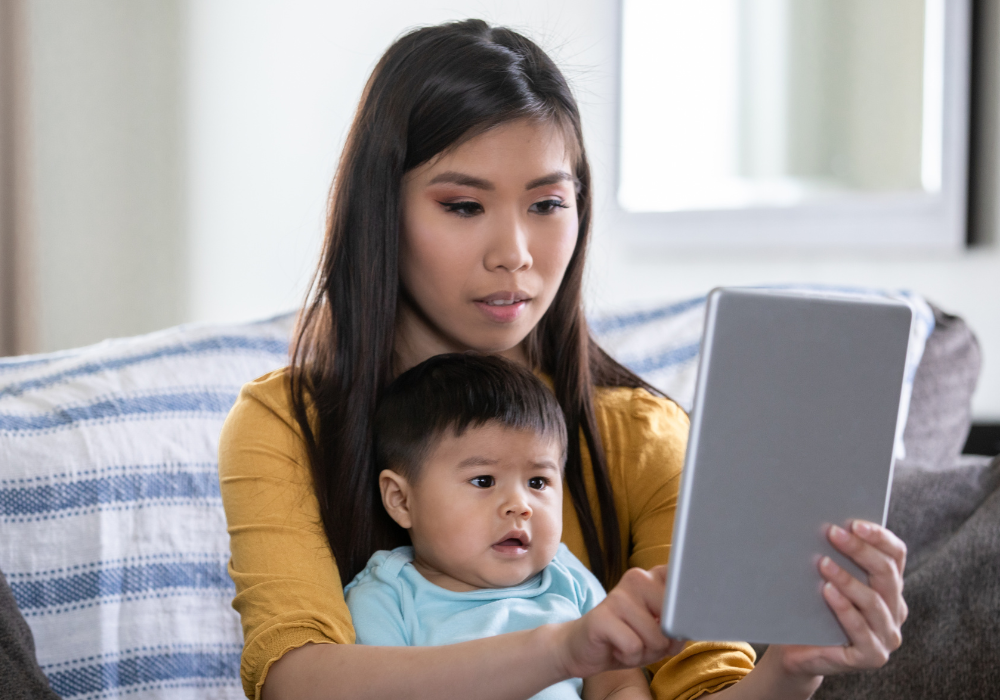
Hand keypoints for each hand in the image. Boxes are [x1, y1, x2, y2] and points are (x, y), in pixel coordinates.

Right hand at [554, 566, 684, 679]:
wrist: (584, 646)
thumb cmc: (628, 637)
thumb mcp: (660, 632)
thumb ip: (677, 625)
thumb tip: (683, 627)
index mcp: (653, 576)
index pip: (685, 586)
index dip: (688, 611)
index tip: (680, 622)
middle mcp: (637, 578)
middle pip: (674, 620)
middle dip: (665, 642)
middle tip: (646, 640)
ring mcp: (618, 595)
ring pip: (656, 637)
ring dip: (646, 652)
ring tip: (629, 644)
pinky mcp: (602, 616)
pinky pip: (634, 646)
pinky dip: (629, 656)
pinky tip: (616, 647)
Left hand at [771, 520, 907, 677]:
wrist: (797, 648)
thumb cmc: (812, 606)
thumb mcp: (826, 577)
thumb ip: (834, 555)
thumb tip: (823, 522)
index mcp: (890, 585)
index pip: (896, 555)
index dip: (879, 537)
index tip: (854, 523)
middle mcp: (896, 609)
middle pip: (886, 574)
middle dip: (859, 550)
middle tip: (832, 533)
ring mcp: (887, 635)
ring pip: (874, 602)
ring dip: (848, 579)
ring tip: (823, 563)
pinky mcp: (873, 656)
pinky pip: (862, 631)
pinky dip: (845, 609)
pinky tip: (827, 592)